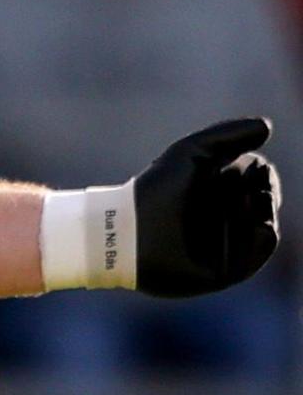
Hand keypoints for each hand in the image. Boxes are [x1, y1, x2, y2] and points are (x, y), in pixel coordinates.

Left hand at [134, 117, 280, 295]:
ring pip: (267, 222)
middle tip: (246, 186)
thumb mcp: (191, 152)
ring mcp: (226, 243)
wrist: (127, 234)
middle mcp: (222, 216)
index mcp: (215, 189)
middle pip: (266, 198)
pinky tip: (252, 219)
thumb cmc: (154, 190)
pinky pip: (262, 248)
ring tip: (243, 201)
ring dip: (264, 207)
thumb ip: (227, 135)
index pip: (257, 177)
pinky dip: (265, 232)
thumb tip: (267, 126)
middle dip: (264, 188)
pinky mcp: (227, 268)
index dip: (260, 171)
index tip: (248, 167)